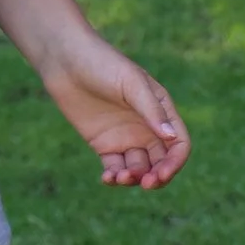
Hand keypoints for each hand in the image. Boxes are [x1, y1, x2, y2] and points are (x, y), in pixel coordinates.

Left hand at [38, 37, 189, 186]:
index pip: (178, 144)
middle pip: (161, 161)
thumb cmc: (103, 64)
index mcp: (161, 111)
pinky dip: (114, 177)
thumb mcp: (131, 84)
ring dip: (133, 178)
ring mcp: (125, 137)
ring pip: (138, 168)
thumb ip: (151, 111)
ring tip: (119, 177)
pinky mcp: (104, 144)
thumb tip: (171, 137)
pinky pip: (115, 168)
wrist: (65, 59)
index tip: (162, 174)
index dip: (175, 162)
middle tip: (144, 184)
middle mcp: (147, 127)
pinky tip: (108, 177)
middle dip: (157, 176)